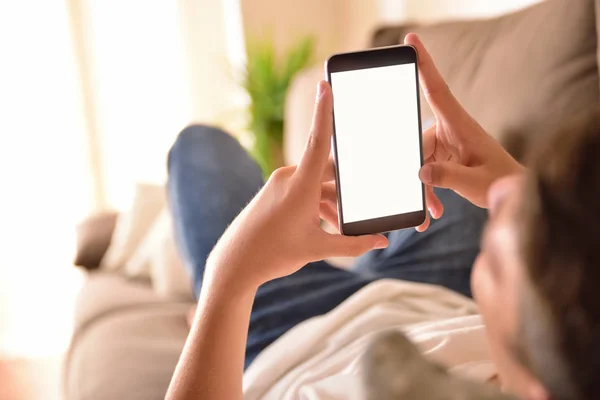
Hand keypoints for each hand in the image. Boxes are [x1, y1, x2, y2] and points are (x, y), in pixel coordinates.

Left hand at [204, 81, 387, 291]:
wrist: (235, 263)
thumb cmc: (273, 254)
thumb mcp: (318, 249)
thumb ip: (353, 243)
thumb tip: (381, 241)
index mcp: (300, 185)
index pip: (318, 140)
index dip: (325, 111)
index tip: (326, 84)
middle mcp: (289, 177)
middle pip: (330, 171)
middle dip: (350, 186)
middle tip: (370, 195)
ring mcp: (281, 184)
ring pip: (319, 185)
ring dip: (335, 203)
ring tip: (346, 229)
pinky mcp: (276, 192)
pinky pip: (306, 191)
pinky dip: (320, 205)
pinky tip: (329, 227)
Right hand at [405, 33, 523, 227]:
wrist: (515, 195)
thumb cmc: (502, 183)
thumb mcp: (475, 182)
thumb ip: (447, 177)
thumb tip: (420, 172)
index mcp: (460, 125)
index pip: (437, 90)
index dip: (423, 64)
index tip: (410, 41)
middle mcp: (450, 130)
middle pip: (417, 142)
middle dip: (414, 170)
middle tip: (421, 199)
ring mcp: (447, 144)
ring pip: (419, 160)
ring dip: (423, 188)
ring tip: (432, 212)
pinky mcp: (445, 157)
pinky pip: (426, 170)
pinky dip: (428, 191)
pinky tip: (434, 212)